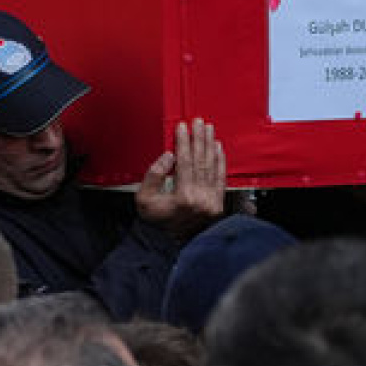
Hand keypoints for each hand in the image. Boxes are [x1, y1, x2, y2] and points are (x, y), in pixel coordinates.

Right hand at [136, 118, 226, 238]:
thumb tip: (168, 157)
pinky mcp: (218, 202)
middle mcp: (200, 197)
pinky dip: (220, 160)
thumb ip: (153, 176)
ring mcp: (211, 200)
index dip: (183, 142)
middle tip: (199, 122)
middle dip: (199, 138)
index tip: (182, 126)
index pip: (184, 162)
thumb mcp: (144, 200)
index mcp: (183, 196)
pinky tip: (219, 147)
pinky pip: (221, 176)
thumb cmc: (158, 222)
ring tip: (209, 129)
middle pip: (201, 160)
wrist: (174, 243)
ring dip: (210, 145)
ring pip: (212, 166)